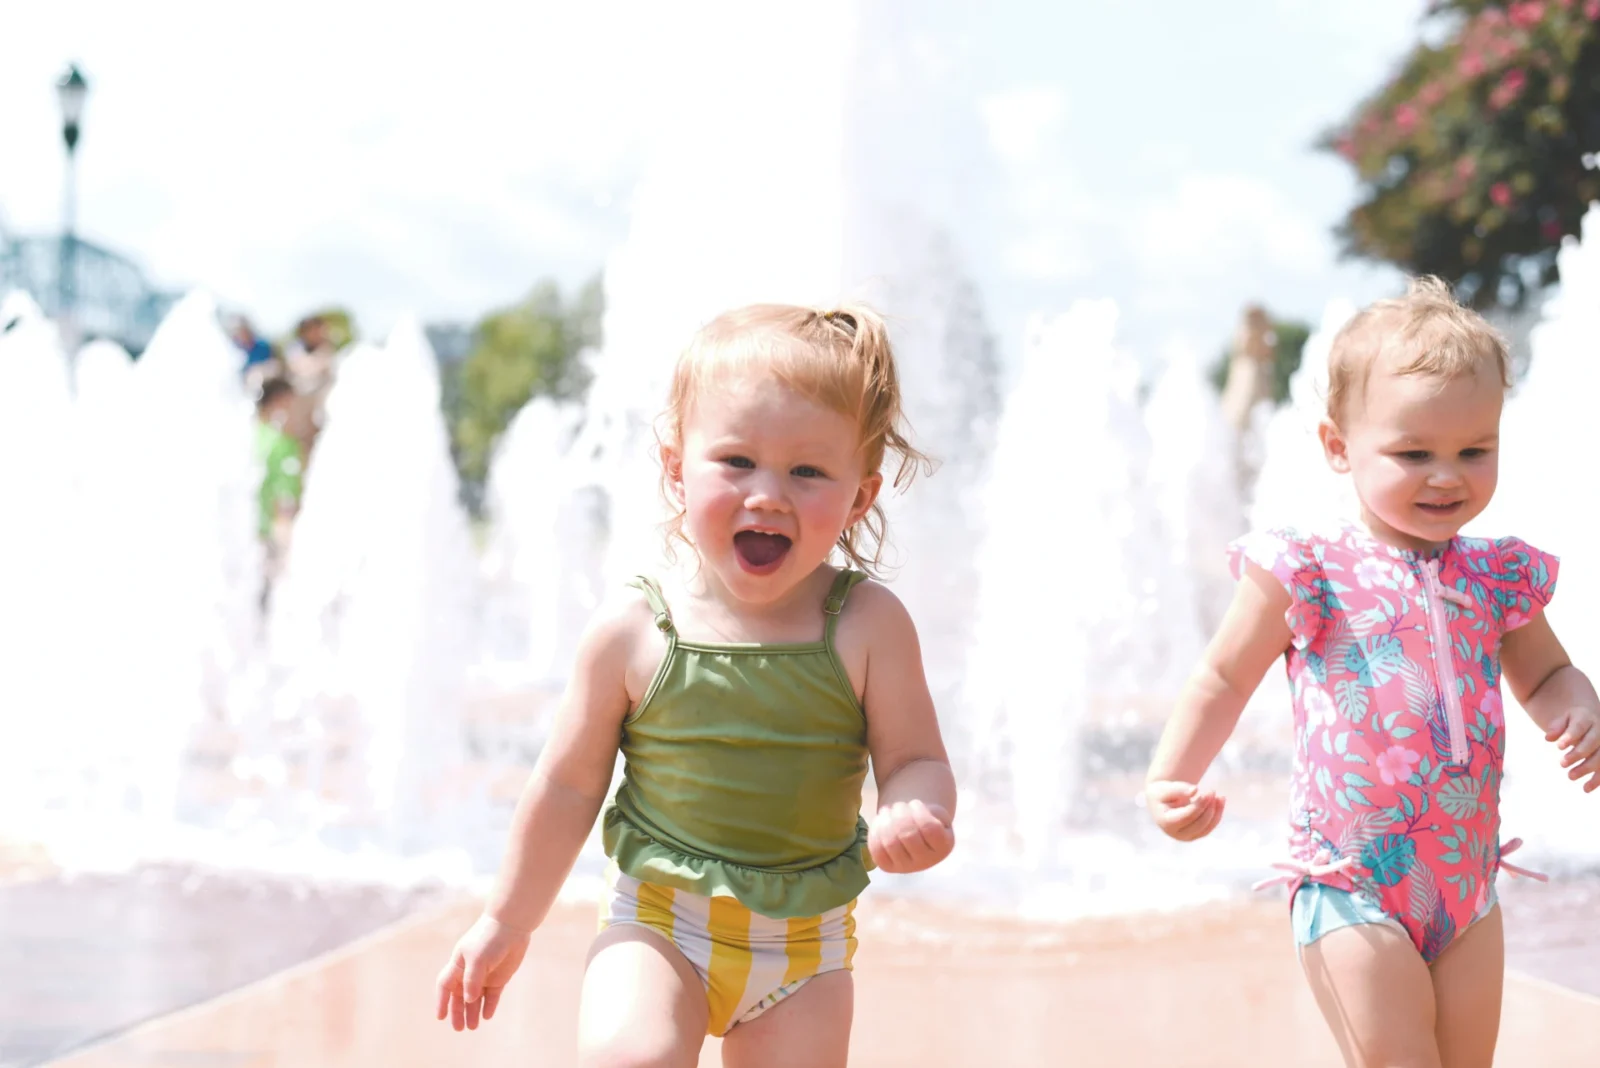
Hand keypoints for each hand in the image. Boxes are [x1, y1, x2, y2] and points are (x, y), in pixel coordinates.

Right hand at [434, 914, 531, 1030]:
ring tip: (473, 1027)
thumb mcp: (477, 958)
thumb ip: (472, 979)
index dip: (441, 1001)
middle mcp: (469, 972)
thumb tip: (469, 1000)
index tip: (440, 1017)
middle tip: (459, 1028)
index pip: (445, 985)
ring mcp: (484, 976)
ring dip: (472, 1012)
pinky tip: (487, 1016)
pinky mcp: (499, 978)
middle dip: (457, 1012)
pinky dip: (488, 1006)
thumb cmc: (489, 939)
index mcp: (458, 964)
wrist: (512, 926)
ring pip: (475, 999)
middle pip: (459, 996)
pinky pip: (491, 996)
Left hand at [867, 799, 954, 872]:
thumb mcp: (937, 812)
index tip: (915, 803)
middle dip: (900, 814)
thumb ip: (931, 811)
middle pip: (908, 836)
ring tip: (889, 810)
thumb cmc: (927, 818)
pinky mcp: (887, 866)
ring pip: (891, 843)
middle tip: (899, 806)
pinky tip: (881, 820)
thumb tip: (912, 813)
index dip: (919, 811)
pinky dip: (876, 830)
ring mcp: (905, 866)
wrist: (914, 833)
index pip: (930, 828)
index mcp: (943, 847)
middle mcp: (926, 861)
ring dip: (887, 820)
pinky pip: (877, 849)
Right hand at [1146, 780, 1225, 840]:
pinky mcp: (1194, 835)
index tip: (1206, 792)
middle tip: (1212, 791)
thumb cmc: (1162, 792)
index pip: (1188, 816)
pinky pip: (1209, 827)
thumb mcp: (1166, 788)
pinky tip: (1221, 801)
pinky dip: (1217, 815)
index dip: (1200, 805)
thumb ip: (1179, 789)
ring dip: (1216, 812)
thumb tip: (1195, 790)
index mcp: (1166, 822)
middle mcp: (1176, 834)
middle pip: (1199, 824)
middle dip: (1209, 808)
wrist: (1160, 801)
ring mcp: (1186, 837)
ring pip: (1206, 827)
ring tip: (1220, 796)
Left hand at [1543, 706, 1599, 791]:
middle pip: (1592, 742)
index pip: (1579, 726)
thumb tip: (1548, 738)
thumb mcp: (1562, 719)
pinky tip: (1586, 788)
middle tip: (1561, 764)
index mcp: (1586, 717)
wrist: (1590, 720)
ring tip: (1570, 777)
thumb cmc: (1571, 721)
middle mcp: (1599, 730)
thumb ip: (1556, 727)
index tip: (1558, 747)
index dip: (1570, 736)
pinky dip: (1597, 779)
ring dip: (1587, 768)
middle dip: (1578, 754)